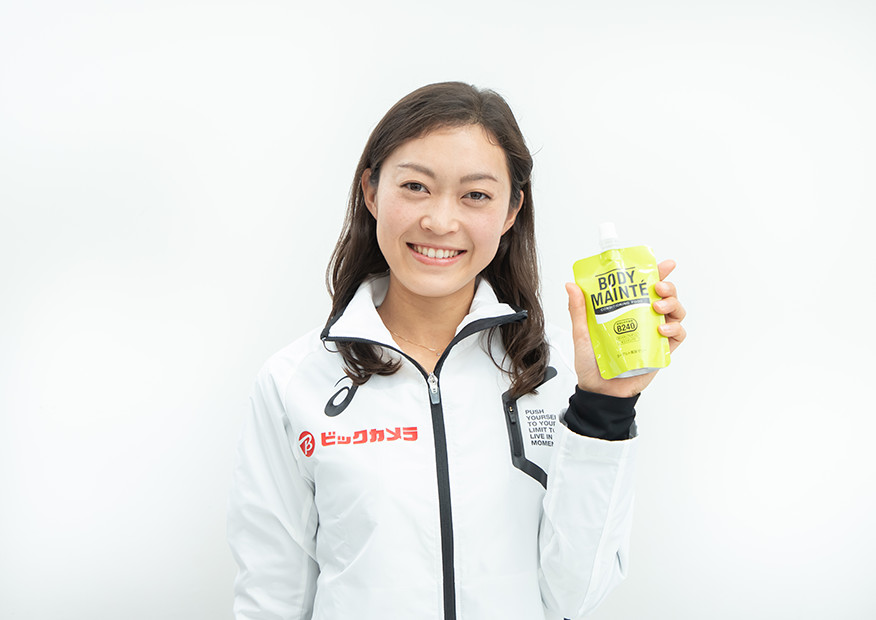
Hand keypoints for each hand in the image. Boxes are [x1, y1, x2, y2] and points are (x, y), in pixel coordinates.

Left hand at [565, 259, 686, 397]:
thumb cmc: (591, 363)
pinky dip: (675, 329)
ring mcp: (654, 335)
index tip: (663, 264)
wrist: (599, 391)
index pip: (644, 287)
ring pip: (676, 312)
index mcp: (626, 310)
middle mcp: (643, 319)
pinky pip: (678, 336)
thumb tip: (571, 285)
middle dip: (667, 286)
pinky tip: (662, 330)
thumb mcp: (581, 333)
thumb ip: (578, 310)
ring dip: (672, 305)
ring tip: (658, 307)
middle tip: (657, 287)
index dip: (657, 273)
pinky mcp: (661, 351)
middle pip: (665, 296)